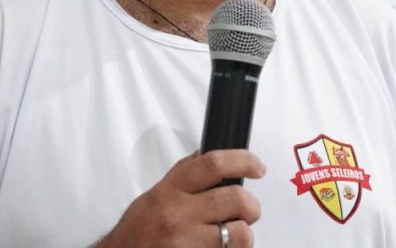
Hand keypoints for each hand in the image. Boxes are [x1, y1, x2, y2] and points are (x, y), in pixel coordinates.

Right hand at [95, 150, 265, 247]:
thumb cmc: (138, 229)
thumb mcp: (156, 194)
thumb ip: (184, 175)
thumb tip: (211, 157)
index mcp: (171, 190)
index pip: (214, 164)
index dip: (243, 161)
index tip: (257, 167)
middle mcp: (179, 214)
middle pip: (236, 199)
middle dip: (251, 206)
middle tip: (247, 211)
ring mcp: (187, 242)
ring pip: (240, 234)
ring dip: (243, 234)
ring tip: (232, 234)